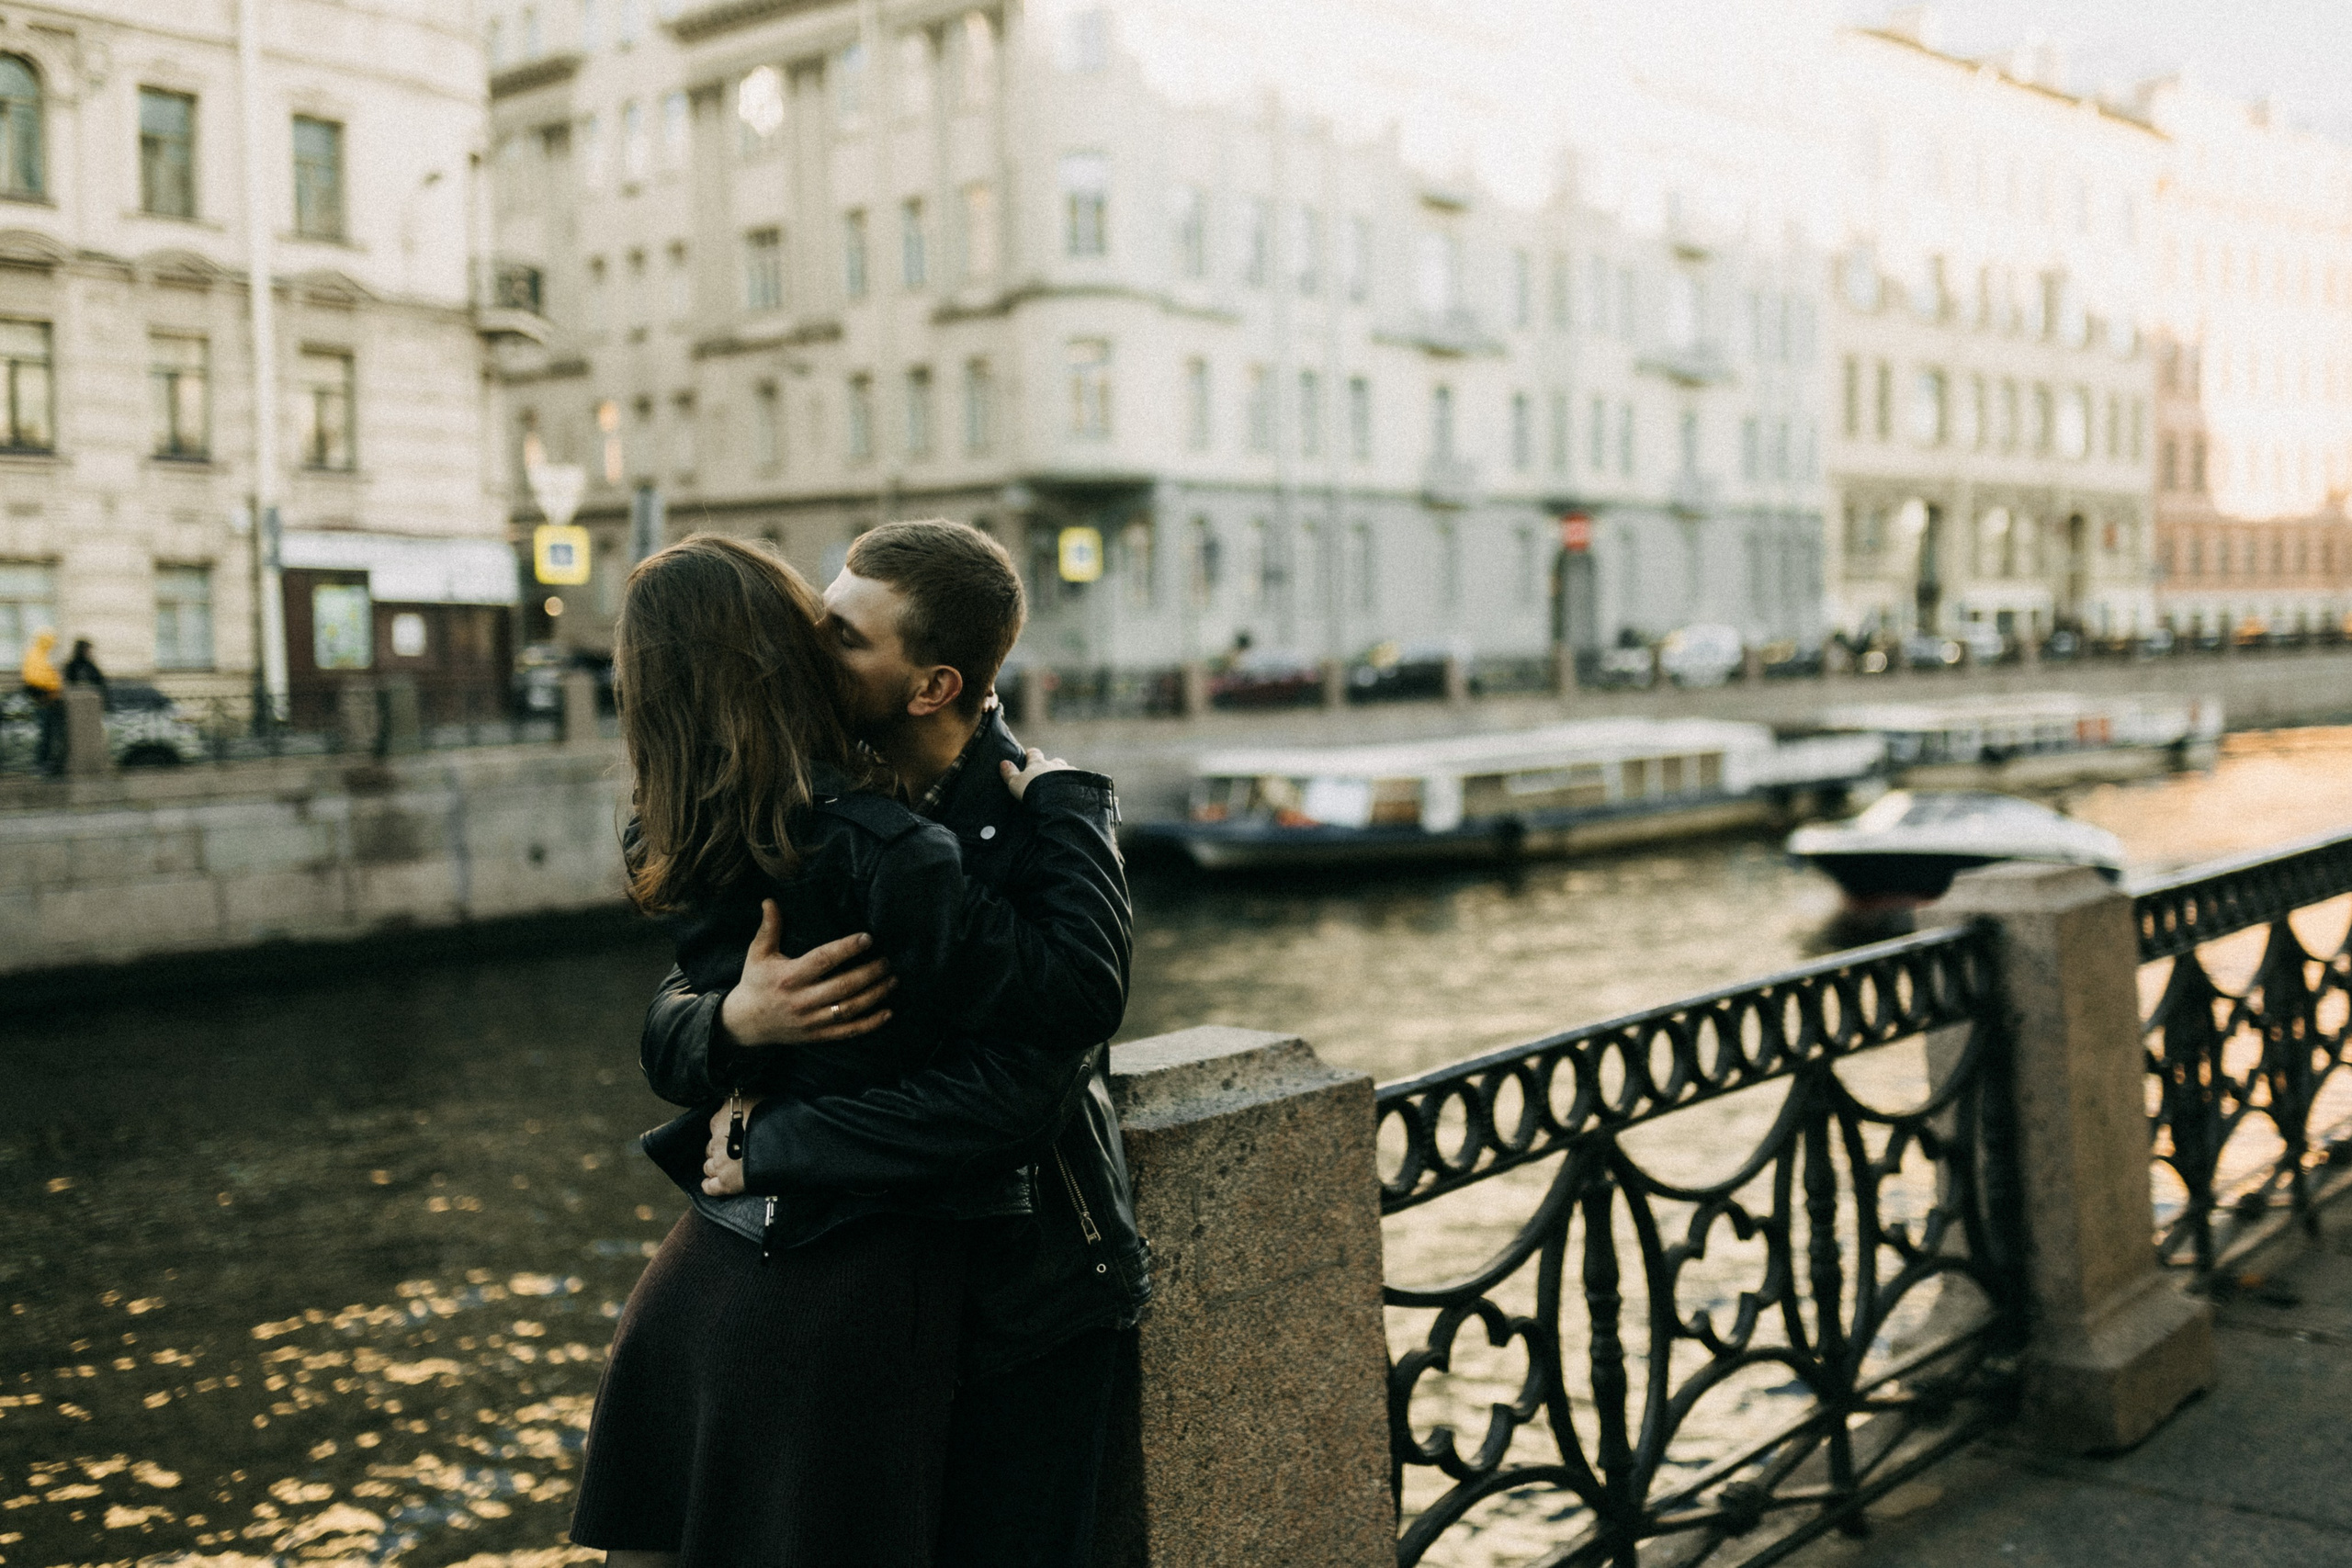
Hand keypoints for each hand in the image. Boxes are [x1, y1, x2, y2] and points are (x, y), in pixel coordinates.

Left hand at [703, 1095, 762, 1194]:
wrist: (776, 1142)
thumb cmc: (769, 1116)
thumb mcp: (755, 1096)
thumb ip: (744, 1097)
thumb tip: (739, 1092)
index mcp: (720, 1120)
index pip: (715, 1125)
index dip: (723, 1130)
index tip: (732, 1130)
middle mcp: (716, 1142)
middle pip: (711, 1147)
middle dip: (719, 1149)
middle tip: (732, 1149)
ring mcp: (720, 1163)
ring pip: (708, 1166)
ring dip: (714, 1166)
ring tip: (724, 1166)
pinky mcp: (727, 1183)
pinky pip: (711, 1187)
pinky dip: (710, 1186)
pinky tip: (710, 1184)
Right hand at [717, 901, 894, 1047]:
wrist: (746, 1023)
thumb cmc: (756, 982)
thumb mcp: (758, 954)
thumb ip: (769, 928)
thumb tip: (770, 901)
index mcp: (789, 977)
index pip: (823, 960)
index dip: (847, 949)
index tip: (867, 938)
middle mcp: (802, 1000)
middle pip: (843, 986)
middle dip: (869, 973)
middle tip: (886, 961)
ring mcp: (811, 1020)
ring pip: (850, 1009)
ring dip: (875, 995)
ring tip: (892, 980)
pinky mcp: (818, 1036)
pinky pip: (848, 1031)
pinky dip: (870, 1024)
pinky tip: (888, 1012)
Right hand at [1001, 747, 1073, 801]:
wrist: (1057, 799)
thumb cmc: (1033, 790)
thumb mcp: (1016, 783)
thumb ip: (1010, 773)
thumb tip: (1003, 762)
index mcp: (1038, 763)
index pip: (1035, 753)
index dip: (1032, 754)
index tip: (1030, 755)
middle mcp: (1055, 765)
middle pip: (1055, 761)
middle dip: (1052, 765)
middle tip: (1049, 774)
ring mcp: (1070, 772)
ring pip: (1068, 770)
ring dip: (1065, 775)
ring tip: (1063, 786)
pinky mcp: (1081, 782)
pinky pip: (1079, 780)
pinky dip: (1075, 785)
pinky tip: (1075, 793)